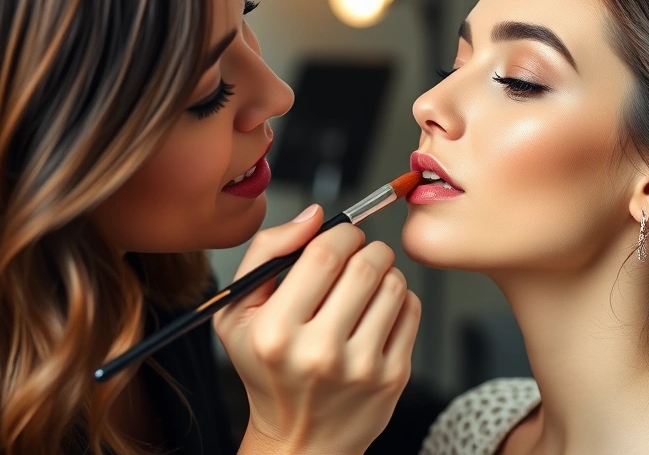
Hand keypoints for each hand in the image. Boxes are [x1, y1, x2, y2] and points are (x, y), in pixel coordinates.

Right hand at [214, 204, 420, 454]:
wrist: (299, 440)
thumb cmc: (266, 369)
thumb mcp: (237, 312)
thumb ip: (267, 251)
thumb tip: (314, 215)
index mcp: (275, 332)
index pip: (324, 253)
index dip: (341, 231)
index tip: (342, 234)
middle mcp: (318, 353)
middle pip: (365, 266)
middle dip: (366, 247)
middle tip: (359, 254)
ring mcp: (360, 368)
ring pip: (394, 285)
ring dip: (384, 271)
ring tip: (367, 283)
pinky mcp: (392, 378)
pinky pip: (411, 311)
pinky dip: (399, 298)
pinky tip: (378, 310)